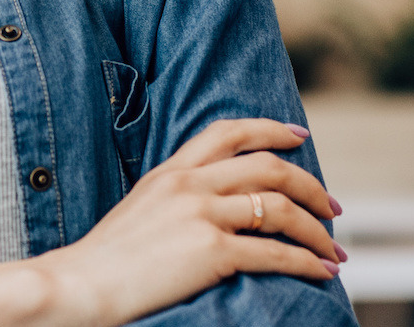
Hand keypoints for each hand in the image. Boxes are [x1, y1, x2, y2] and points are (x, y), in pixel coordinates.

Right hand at [31, 118, 343, 326]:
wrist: (80, 284)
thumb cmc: (105, 260)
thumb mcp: (139, 210)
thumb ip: (174, 199)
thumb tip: (212, 209)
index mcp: (170, 172)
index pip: (227, 133)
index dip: (270, 129)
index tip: (299, 135)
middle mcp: (189, 184)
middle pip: (268, 167)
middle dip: (310, 185)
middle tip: (331, 207)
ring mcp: (201, 214)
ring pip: (280, 208)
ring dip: (317, 231)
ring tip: (333, 250)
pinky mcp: (211, 251)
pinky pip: (276, 252)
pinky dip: (307, 262)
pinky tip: (322, 271)